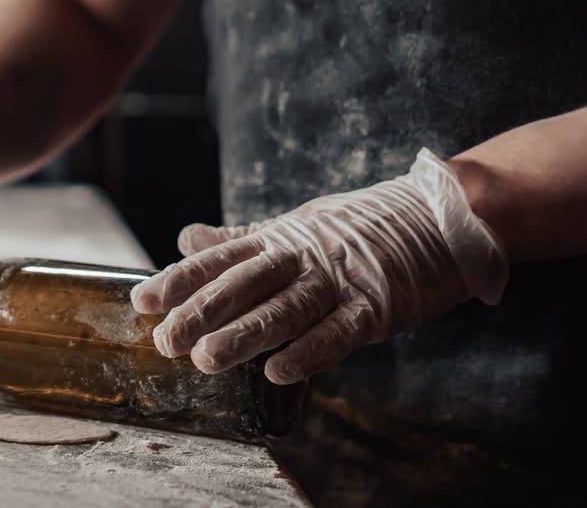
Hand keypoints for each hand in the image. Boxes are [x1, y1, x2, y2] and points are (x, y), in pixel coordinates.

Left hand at [130, 149, 506, 384]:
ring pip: (284, 308)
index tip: (143, 301)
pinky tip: (276, 371)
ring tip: (206, 359)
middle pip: (244, 284)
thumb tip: (186, 239)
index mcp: (281, 238)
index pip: (221, 259)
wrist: (443, 216)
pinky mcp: (378, 304)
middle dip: (201, 313)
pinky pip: (339, 330)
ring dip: (244, 334)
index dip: (181, 280)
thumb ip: (241, 240)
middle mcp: (303, 255)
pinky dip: (308, 351)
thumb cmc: (362, 227)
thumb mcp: (296, 225)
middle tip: (165, 340)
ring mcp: (340, 279)